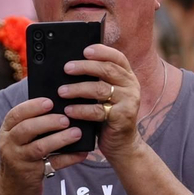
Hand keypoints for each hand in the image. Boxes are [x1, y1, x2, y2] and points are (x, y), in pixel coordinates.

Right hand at [0, 97, 88, 194]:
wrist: (10, 192)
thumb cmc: (21, 157)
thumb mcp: (18, 141)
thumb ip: (32, 125)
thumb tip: (62, 109)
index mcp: (6, 131)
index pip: (16, 114)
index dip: (33, 106)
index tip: (50, 102)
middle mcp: (8, 144)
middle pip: (27, 128)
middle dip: (48, 121)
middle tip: (66, 118)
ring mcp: (18, 160)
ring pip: (39, 147)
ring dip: (60, 139)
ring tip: (77, 133)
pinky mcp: (31, 175)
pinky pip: (53, 164)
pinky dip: (69, 158)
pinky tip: (82, 153)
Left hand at [61, 44, 144, 162]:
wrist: (122, 144)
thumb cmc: (109, 116)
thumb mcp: (106, 95)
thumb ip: (97, 80)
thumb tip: (70, 67)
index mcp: (128, 77)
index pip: (117, 58)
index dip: (102, 51)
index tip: (85, 50)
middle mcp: (131, 86)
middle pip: (108, 70)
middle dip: (85, 67)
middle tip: (67, 68)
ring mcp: (128, 102)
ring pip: (100, 89)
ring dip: (78, 89)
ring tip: (61, 91)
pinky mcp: (122, 118)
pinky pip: (98, 111)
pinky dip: (81, 109)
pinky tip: (68, 110)